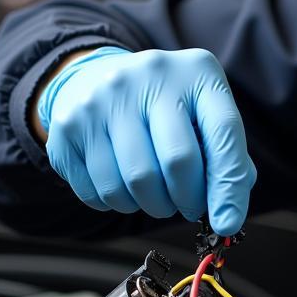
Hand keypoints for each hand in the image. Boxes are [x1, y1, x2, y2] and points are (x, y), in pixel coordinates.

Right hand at [37, 45, 255, 233]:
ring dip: (152, 205)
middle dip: (188, 200)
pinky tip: (124, 186)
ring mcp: (104, 98)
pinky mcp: (68, 125)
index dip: (228, 185)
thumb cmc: (166, 107)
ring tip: (157, 195)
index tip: (227, 224)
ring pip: (134, 183)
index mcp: (198, 72)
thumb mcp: (205, 112)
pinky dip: (117, 204)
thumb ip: (225, 155)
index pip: (224, 132)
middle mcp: (150, 76)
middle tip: (189, 208)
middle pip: (177, 161)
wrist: (98, 79)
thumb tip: (228, 212)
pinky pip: (97, 191)